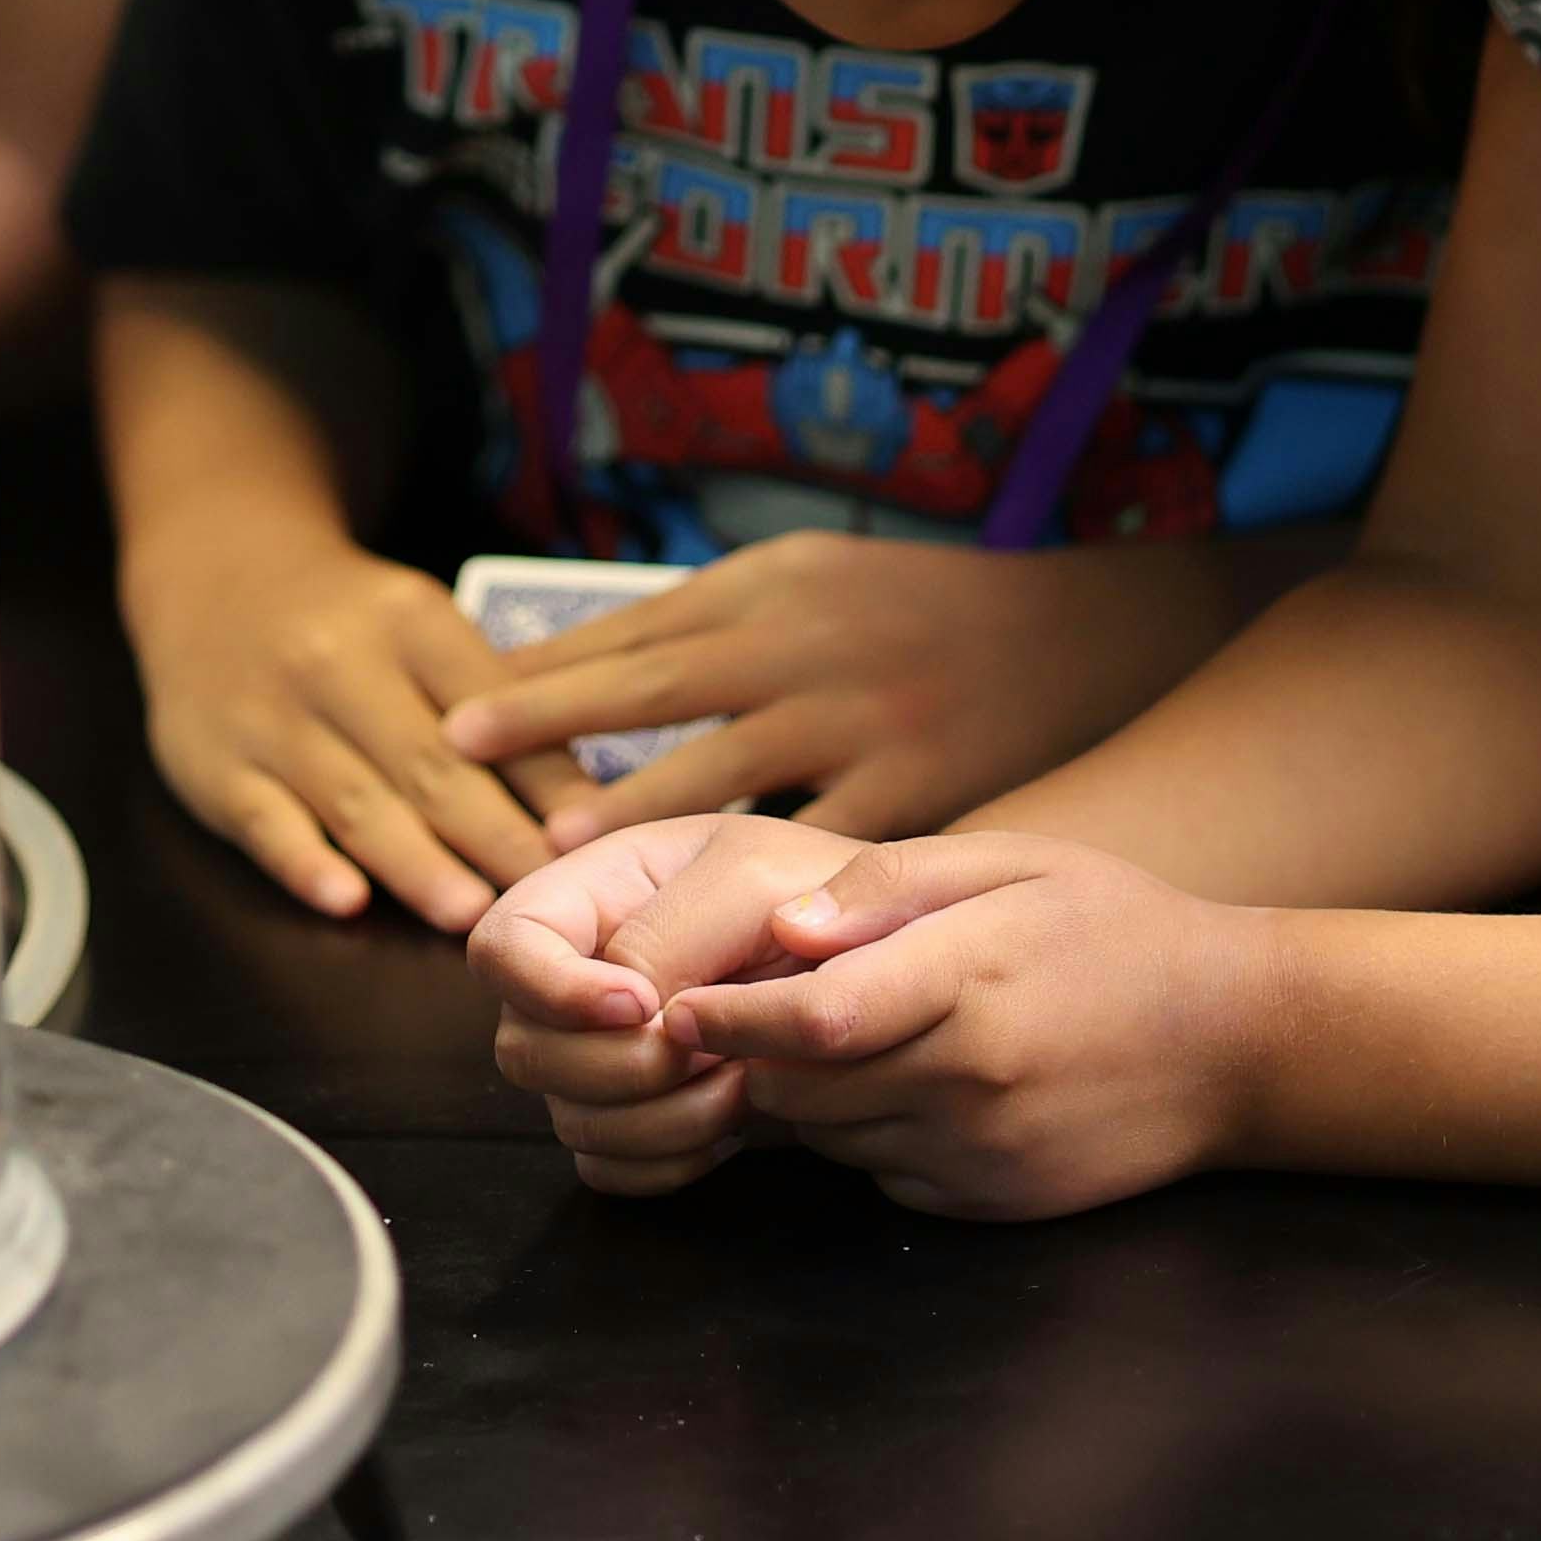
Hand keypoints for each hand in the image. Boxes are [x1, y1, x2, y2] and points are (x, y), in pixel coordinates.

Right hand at [119, 517, 588, 931]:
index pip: (488, 704)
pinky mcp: (216, 768)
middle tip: (550, 899)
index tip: (590, 837)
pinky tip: (347, 900)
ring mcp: (271, 718)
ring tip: (474, 914)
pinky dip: (306, 863)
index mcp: (408, 619)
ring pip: (355, 802)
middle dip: (495, 836)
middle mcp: (336, 661)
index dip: (541, 775)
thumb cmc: (352, 623)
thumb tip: (586, 799)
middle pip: (429, 763)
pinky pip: (265, 823)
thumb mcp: (422, 628)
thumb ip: (491, 701)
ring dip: (418, 864)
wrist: (217, 577)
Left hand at [437, 531, 1270, 843]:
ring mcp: (865, 731)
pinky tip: (704, 961)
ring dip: (638, 834)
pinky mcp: (919, 807)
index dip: (542, 681)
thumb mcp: (804, 578)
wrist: (1079, 639)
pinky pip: (825, 865)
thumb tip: (586, 658)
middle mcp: (810, 659)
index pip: (635, 638)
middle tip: (474, 794)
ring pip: (730, 791)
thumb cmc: (920, 608)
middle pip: (663, 705)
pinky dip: (761, 910)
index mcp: (773, 598)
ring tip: (557, 876)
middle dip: (562, 750)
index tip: (460, 718)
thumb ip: (706, 622)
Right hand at [472, 811, 870, 1192]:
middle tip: (714, 1049)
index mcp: (587, 895)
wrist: (881, 960)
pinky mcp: (633, 1118)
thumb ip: (673, 928)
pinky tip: (734, 1126)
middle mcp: (575, 978)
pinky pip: (608, 1167)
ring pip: (567, 1119)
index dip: (551, 989)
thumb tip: (624, 1008)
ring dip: (658, 1118)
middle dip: (617, 1067)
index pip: (500, 946)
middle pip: (522, 1049)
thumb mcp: (752, 876)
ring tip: (744, 1083)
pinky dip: (668, 1161)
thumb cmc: (818, 892)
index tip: (641, 1004)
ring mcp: (598, 1055)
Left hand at [659, 833, 1269, 1218]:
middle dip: (752, 1056)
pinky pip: (883, 1176)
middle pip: (804, 1088)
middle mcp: (971, 1080)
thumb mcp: (1013, 863)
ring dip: (804, 1097)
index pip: (812, 1017)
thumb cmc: (1115, 929)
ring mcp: (983, 1154)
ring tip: (826, 1038)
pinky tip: (900, 1085)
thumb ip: (891, 886)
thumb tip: (783, 925)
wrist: (1238, 1042)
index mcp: (970, 982)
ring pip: (833, 1139)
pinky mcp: (992, 1202)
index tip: (678, 1005)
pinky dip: (864, 1138)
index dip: (732, 1017)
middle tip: (729, 1014)